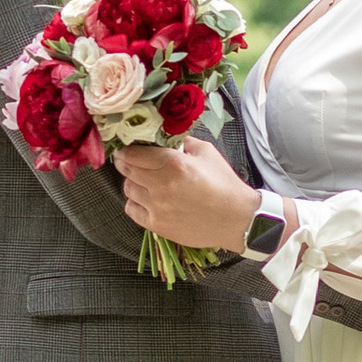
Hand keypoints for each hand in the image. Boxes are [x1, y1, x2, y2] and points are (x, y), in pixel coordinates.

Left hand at [115, 134, 259, 253]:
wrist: (236, 219)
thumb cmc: (224, 184)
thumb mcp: (207, 152)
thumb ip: (183, 141)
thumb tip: (165, 136)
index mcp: (174, 164)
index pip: (134, 153)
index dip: (126, 149)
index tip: (125, 148)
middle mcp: (161, 185)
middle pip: (127, 170)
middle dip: (125, 163)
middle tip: (129, 161)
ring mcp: (157, 207)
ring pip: (128, 189)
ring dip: (132, 182)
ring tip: (143, 180)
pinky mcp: (157, 225)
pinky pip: (132, 210)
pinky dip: (135, 202)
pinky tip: (146, 199)